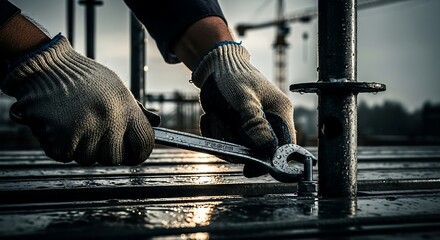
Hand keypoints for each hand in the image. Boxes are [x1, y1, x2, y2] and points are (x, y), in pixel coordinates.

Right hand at [1, 35, 156, 165]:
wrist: (45, 65)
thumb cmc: (82, 77)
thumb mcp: (115, 87)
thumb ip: (135, 109)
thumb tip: (156, 122)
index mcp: (126, 108)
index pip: (145, 144)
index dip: (138, 154)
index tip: (129, 155)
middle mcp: (110, 120)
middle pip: (115, 158)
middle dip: (103, 152)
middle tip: (91, 135)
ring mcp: (87, 131)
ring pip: (87, 159)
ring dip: (79, 147)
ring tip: (72, 122)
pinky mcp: (62, 139)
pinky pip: (65, 157)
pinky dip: (58, 146)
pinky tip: (57, 125)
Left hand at [191, 43, 295, 176]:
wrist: (215, 68)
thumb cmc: (233, 77)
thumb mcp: (244, 99)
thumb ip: (255, 123)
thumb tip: (268, 147)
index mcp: (280, 113)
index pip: (284, 146)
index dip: (270, 161)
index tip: (251, 168)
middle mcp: (268, 123)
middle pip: (257, 152)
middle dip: (235, 143)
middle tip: (223, 121)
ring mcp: (251, 129)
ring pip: (238, 150)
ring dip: (221, 136)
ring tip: (216, 114)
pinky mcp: (236, 131)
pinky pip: (225, 145)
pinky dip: (214, 134)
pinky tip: (212, 116)